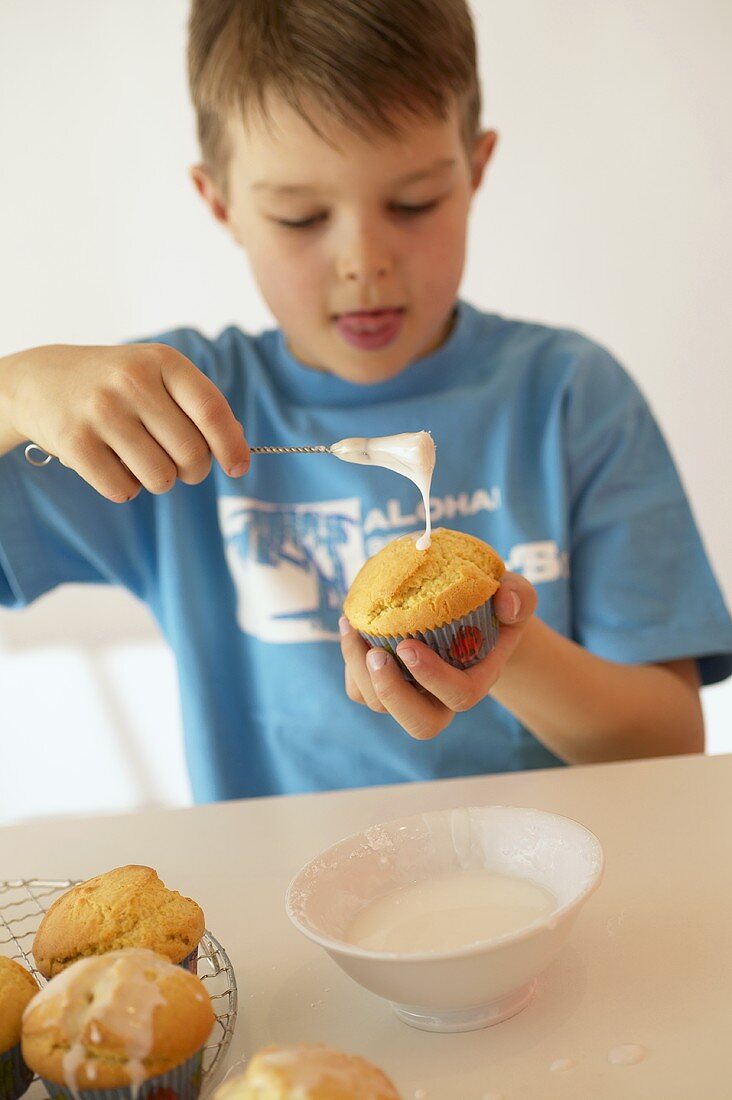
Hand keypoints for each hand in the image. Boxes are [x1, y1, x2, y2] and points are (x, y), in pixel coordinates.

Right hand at [3, 342, 249, 500]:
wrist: (42, 381)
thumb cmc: (117, 385)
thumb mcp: (158, 376)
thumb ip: (200, 406)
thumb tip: (239, 447)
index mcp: (162, 361)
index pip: (212, 411)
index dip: (231, 447)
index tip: (238, 468)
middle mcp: (131, 382)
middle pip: (191, 454)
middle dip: (194, 471)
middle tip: (181, 466)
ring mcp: (101, 412)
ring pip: (160, 478)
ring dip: (159, 481)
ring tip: (140, 459)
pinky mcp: (75, 443)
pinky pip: (124, 491)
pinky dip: (126, 488)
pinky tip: (112, 464)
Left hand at [340, 572, 536, 739]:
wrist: (464, 612)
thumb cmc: (492, 604)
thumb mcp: (516, 595)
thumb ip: (520, 596)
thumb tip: (506, 602)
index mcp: (476, 681)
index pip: (459, 695)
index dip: (432, 678)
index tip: (407, 646)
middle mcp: (441, 699)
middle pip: (419, 724)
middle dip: (392, 693)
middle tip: (375, 654)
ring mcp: (410, 696)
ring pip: (379, 704)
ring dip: (360, 670)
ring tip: (352, 627)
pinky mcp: (381, 687)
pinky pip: (358, 689)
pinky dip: (349, 662)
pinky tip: (350, 624)